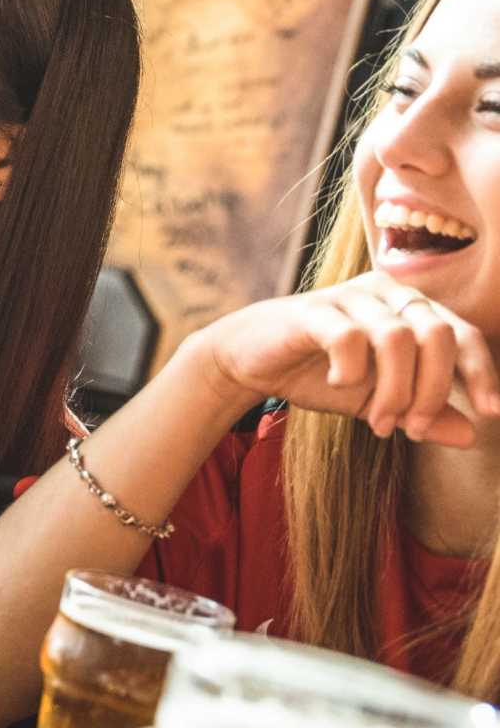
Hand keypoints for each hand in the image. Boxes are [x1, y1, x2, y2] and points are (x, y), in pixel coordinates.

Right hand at [200, 272, 499, 446]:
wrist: (252, 362)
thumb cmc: (320, 374)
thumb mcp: (378, 402)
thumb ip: (423, 415)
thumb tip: (471, 435)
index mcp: (409, 307)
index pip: (463, 333)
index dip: (480, 373)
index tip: (488, 413)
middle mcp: (385, 292)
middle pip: (438, 333)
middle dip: (432, 390)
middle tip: (411, 430)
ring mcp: (349, 296)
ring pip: (399, 339)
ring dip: (394, 393)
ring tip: (377, 423)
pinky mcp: (314, 309)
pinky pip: (351, 337)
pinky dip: (352, 372)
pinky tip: (339, 385)